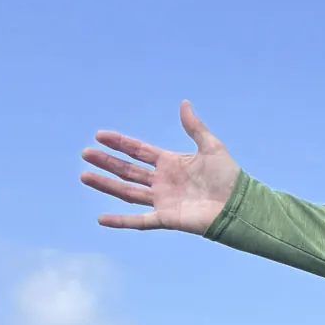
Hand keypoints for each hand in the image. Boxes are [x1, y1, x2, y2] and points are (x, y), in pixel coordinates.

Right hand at [79, 100, 239, 233]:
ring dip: (106, 185)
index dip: (120, 143)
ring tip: (85, 175)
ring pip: (127, 192)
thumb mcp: (211, 146)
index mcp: (170, 163)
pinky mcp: (166, 218)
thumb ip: (194, 127)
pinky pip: (139, 221)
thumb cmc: (229, 177)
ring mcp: (163, 201)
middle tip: (86, 153)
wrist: (240, 204)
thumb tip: (184, 103)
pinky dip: (121, 221)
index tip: (100, 135)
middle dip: (107, 162)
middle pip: (128, 170)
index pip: (138, 151)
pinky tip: (101, 219)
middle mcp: (162, 182)